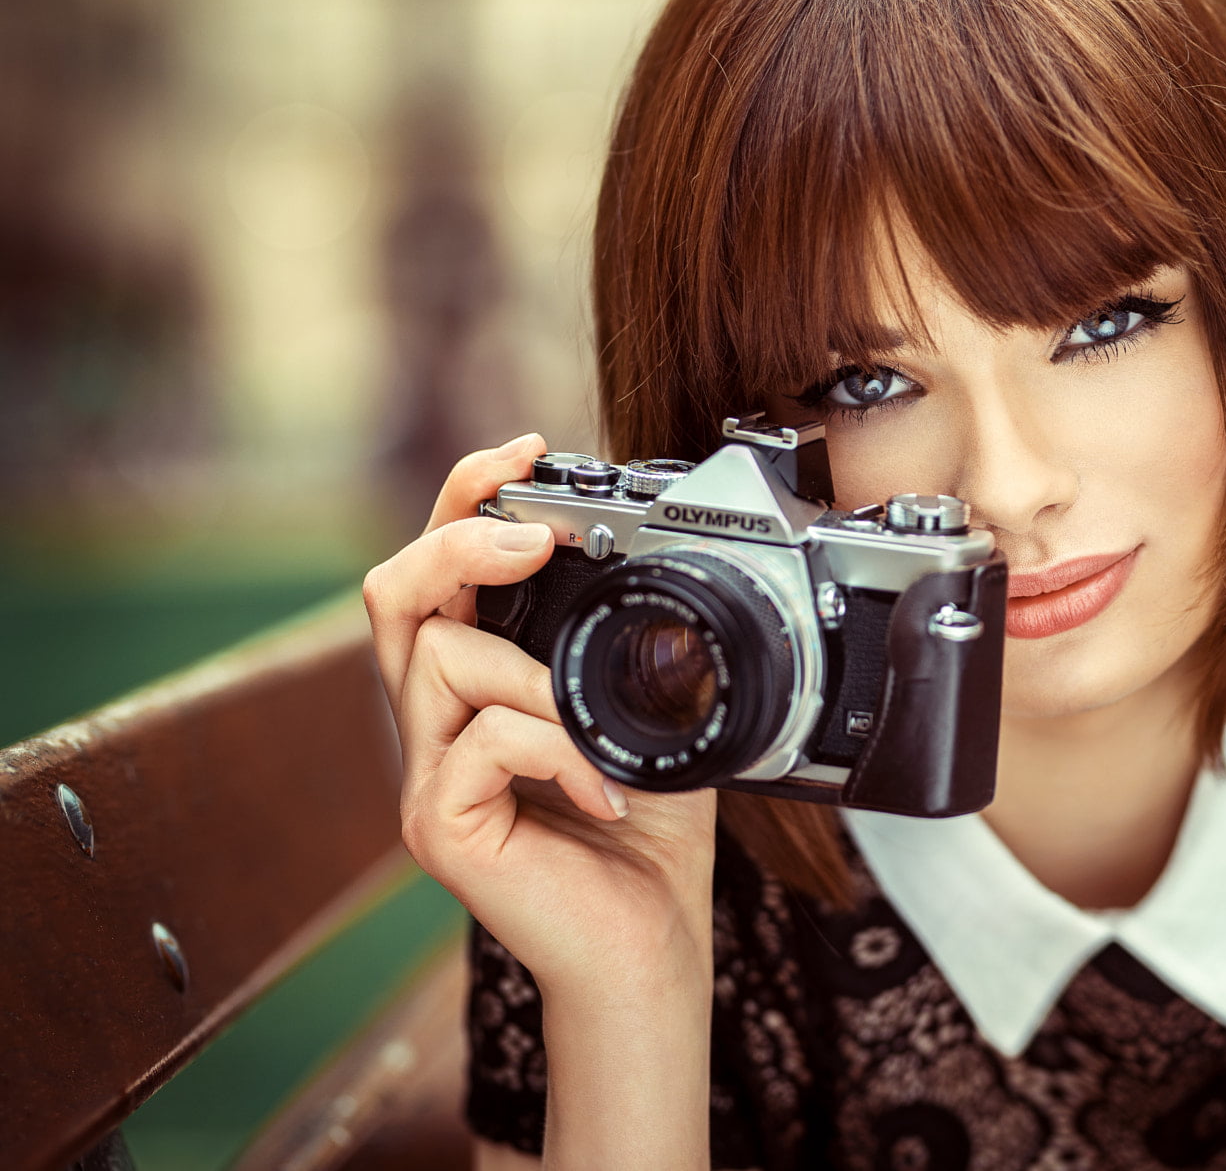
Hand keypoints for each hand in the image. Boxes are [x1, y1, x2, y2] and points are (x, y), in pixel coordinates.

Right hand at [361, 434, 719, 994]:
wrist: (650, 947)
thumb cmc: (649, 834)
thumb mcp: (652, 711)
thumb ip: (631, 646)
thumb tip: (661, 562)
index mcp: (480, 683)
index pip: (439, 568)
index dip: (466, 495)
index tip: (530, 449)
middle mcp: (436, 721)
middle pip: (393, 591)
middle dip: (458, 535)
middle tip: (537, 535)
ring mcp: (427, 774)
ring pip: (436, 655)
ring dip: (534, 674)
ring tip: (602, 730)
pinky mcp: (436, 824)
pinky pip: (480, 740)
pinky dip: (556, 749)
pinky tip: (604, 793)